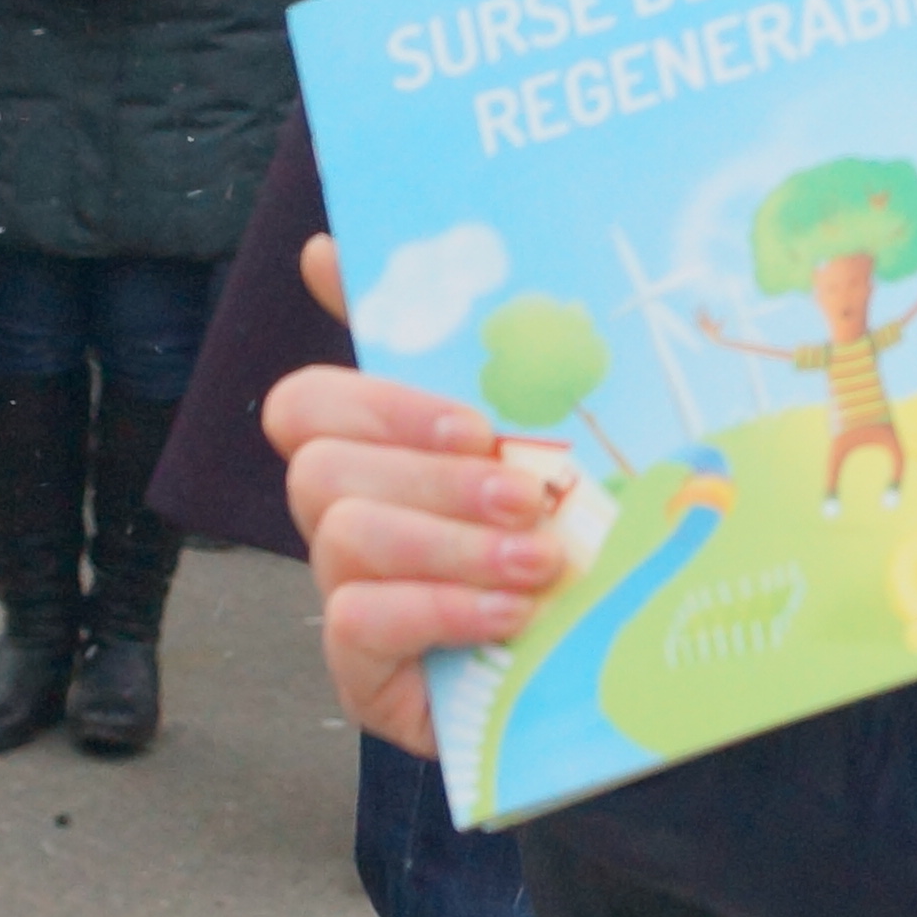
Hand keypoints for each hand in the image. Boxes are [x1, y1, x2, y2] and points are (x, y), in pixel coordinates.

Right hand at [272, 260, 557, 760]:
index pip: (309, 401)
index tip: (474, 422)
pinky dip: (442, 608)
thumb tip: (365, 246)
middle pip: (320, 464)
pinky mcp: (360, 669)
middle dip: (432, 474)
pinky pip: (356, 619)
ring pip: (342, 534)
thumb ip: (477, 351)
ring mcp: (347, 593)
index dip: (378, 400)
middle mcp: (345, 516)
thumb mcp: (549, 435)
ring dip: (451, 543)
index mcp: (380, 451)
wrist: (608, 664)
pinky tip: (511, 614)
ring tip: (540, 561)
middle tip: (526, 495)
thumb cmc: (574, 533)